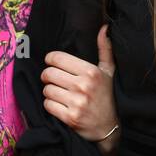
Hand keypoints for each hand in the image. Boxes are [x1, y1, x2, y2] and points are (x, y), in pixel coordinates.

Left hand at [41, 25, 117, 143]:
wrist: (108, 128)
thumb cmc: (107, 96)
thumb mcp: (109, 72)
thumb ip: (105, 49)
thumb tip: (105, 28)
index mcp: (91, 72)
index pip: (57, 58)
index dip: (51, 60)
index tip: (54, 64)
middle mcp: (84, 86)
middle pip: (48, 74)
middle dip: (49, 77)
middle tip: (55, 81)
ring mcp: (76, 102)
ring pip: (46, 90)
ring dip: (50, 92)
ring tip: (60, 94)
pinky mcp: (69, 117)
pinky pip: (47, 105)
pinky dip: (50, 106)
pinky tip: (61, 106)